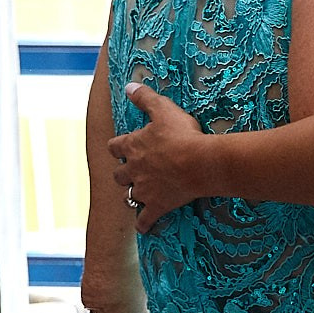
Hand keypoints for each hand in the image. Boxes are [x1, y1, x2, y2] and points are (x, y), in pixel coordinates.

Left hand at [107, 83, 209, 231]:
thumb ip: (145, 98)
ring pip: (129, 196)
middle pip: (118, 175)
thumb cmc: (182, 134)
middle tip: (132, 171)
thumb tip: (129, 85)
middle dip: (123, 173)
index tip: (122, 147)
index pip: (115, 147)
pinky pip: (145, 219)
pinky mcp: (157, 205)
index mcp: (132, 147)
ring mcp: (144, 189)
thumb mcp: (163, 109)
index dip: (118, 147)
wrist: (198, 163)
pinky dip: (143, 223)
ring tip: (138, 194)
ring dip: (131, 194)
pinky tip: (143, 227)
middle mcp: (133, 170)